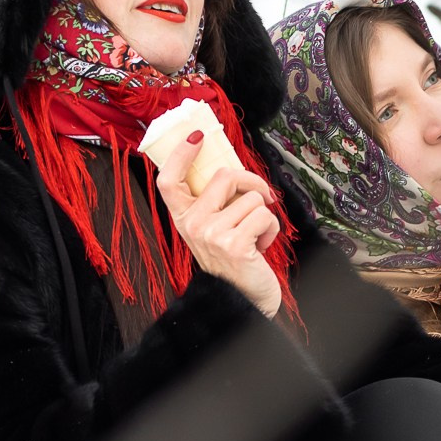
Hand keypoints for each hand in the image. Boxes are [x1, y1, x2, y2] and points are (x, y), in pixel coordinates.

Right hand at [152, 131, 281, 315]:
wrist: (241, 303)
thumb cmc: (234, 263)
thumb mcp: (215, 231)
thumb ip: (216, 204)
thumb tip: (234, 172)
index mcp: (183, 219)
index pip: (169, 181)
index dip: (180, 155)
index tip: (197, 137)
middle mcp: (192, 225)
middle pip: (225, 176)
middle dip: (253, 183)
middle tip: (262, 199)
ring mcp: (211, 234)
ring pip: (252, 198)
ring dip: (265, 215)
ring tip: (255, 237)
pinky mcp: (234, 244)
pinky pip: (265, 215)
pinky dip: (272, 229)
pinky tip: (261, 248)